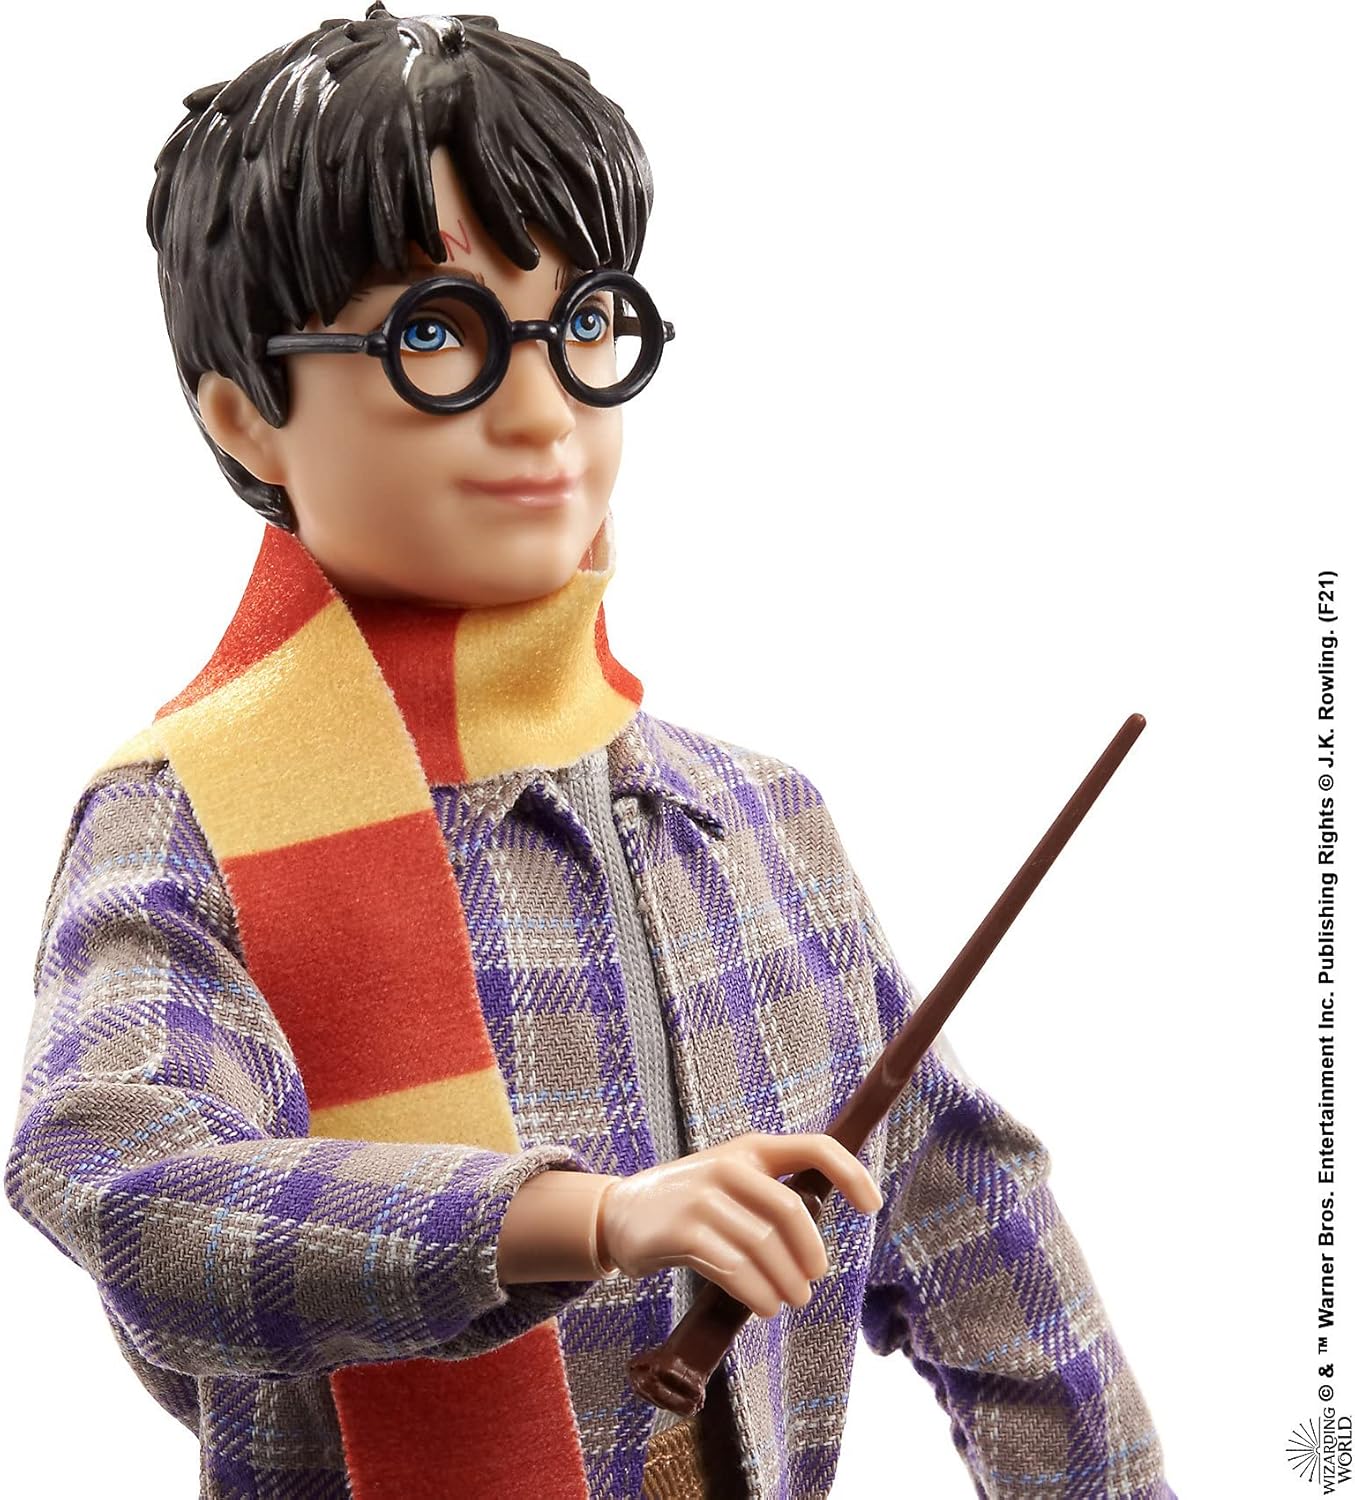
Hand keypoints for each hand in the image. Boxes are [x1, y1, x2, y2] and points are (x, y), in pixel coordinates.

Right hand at [596, 1132, 882, 1317]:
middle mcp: (729, 1166)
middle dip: (811, 1254)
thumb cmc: (689, 1205)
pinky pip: (733, 1267)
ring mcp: (703, 1197)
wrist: (619, 1213)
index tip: (872, 1207)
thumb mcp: (730, 1184)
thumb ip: (769, 1199)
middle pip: (791, 1211)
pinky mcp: (682, 1231)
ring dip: (785, 1283)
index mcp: (751, 1150)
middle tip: (812, 1282)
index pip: (814, 1147)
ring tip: (789, 1301)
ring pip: (764, 1245)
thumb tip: (815, 1245)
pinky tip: (764, 1304)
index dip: (851, 1173)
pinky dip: (757, 1292)